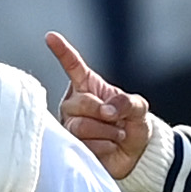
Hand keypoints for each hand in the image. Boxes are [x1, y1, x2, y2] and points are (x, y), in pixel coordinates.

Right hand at [46, 32, 149, 178]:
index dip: (62, 51)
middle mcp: (73, 104)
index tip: (51, 37)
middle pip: (79, 104)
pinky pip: (84, 145)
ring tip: (117, 134)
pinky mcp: (71, 146)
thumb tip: (107, 110)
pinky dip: (104, 146)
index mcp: (87, 85)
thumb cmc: (133, 125)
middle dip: (101, 112)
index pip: (73, 66)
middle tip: (115, 118)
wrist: (135, 154)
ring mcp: (70, 125)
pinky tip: (110, 146)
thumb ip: (127, 102)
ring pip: (79, 126)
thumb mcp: (139, 108)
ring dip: (106, 131)